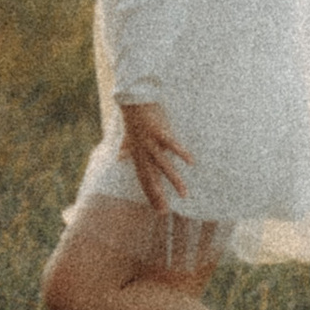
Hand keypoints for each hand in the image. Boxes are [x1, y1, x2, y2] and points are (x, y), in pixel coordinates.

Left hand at [119, 98, 193, 216]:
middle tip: (165, 211)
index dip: (149, 194)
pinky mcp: (159, 131)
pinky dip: (180, 153)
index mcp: (136, 153)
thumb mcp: (127, 135)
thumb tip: (119, 157)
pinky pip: (171, 144)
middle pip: (150, 177)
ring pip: (162, 165)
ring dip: (173, 180)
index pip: (143, 179)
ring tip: (184, 193)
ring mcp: (150, 142)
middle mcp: (142, 151)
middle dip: (157, 195)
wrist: (133, 98)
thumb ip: (125, 148)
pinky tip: (191, 162)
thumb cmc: (134, 117)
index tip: (157, 209)